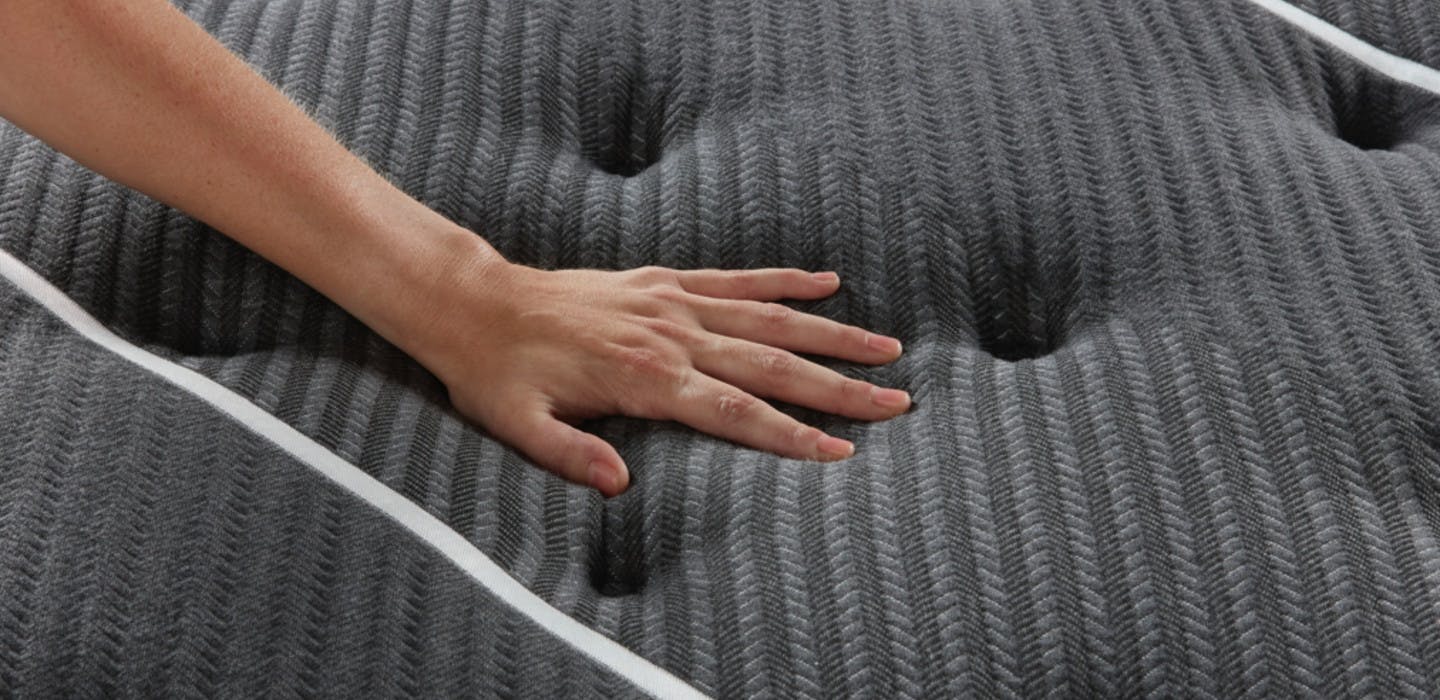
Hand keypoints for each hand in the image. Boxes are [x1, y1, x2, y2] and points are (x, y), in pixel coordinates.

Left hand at [410, 258, 910, 496]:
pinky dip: (784, 279)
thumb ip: (569, 454)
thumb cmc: (498, 373)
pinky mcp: (665, 282)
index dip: (790, 434)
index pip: (736, 411)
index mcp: (646, 377)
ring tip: (887, 348)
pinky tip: (827, 280)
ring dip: (832, 333)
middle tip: (896, 403)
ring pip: (769, 318)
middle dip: (838, 389)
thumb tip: (619, 486)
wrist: (476, 302)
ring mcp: (673, 303)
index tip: (841, 454)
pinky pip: (737, 278)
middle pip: (773, 363)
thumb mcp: (520, 425)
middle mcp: (672, 336)